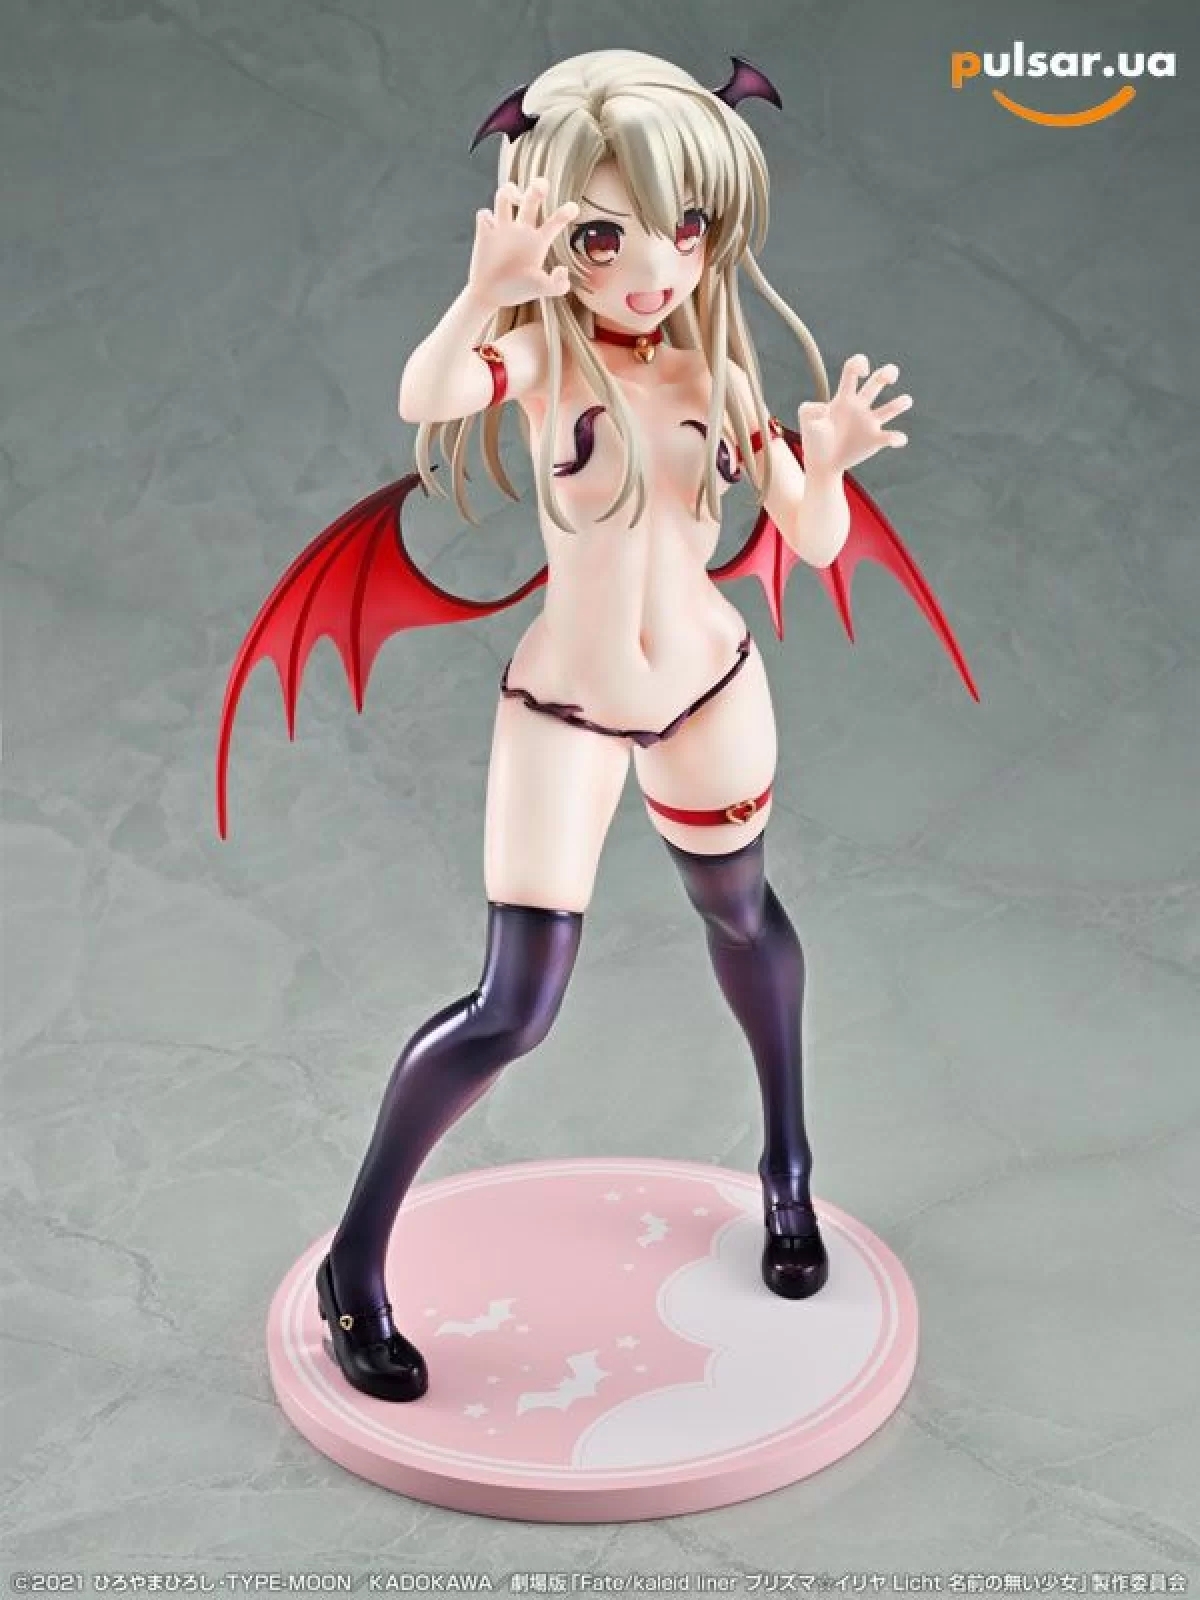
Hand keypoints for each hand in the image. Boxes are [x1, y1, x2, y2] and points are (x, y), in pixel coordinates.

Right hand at [468, 176, 578, 310]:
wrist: (491, 296)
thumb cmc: (518, 290)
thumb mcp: (541, 289)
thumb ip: (557, 285)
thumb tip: (563, 270)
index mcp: (538, 240)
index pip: (554, 221)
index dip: (564, 213)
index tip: (574, 209)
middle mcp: (522, 230)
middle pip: (531, 199)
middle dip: (537, 188)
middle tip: (541, 186)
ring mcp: (503, 229)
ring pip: (505, 197)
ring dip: (508, 190)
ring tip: (513, 197)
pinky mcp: (484, 233)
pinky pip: (484, 215)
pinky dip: (486, 216)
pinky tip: (490, 225)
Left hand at [797, 355, 912, 474]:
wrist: (821, 463)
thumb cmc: (813, 438)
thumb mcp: (805, 419)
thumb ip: (809, 408)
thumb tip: (825, 410)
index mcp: (844, 397)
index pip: (853, 370)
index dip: (859, 363)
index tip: (861, 373)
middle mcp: (860, 406)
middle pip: (877, 382)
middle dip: (887, 373)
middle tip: (891, 377)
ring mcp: (869, 423)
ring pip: (890, 408)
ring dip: (900, 403)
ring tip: (906, 401)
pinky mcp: (875, 440)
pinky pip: (891, 436)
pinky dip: (897, 437)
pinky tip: (898, 439)